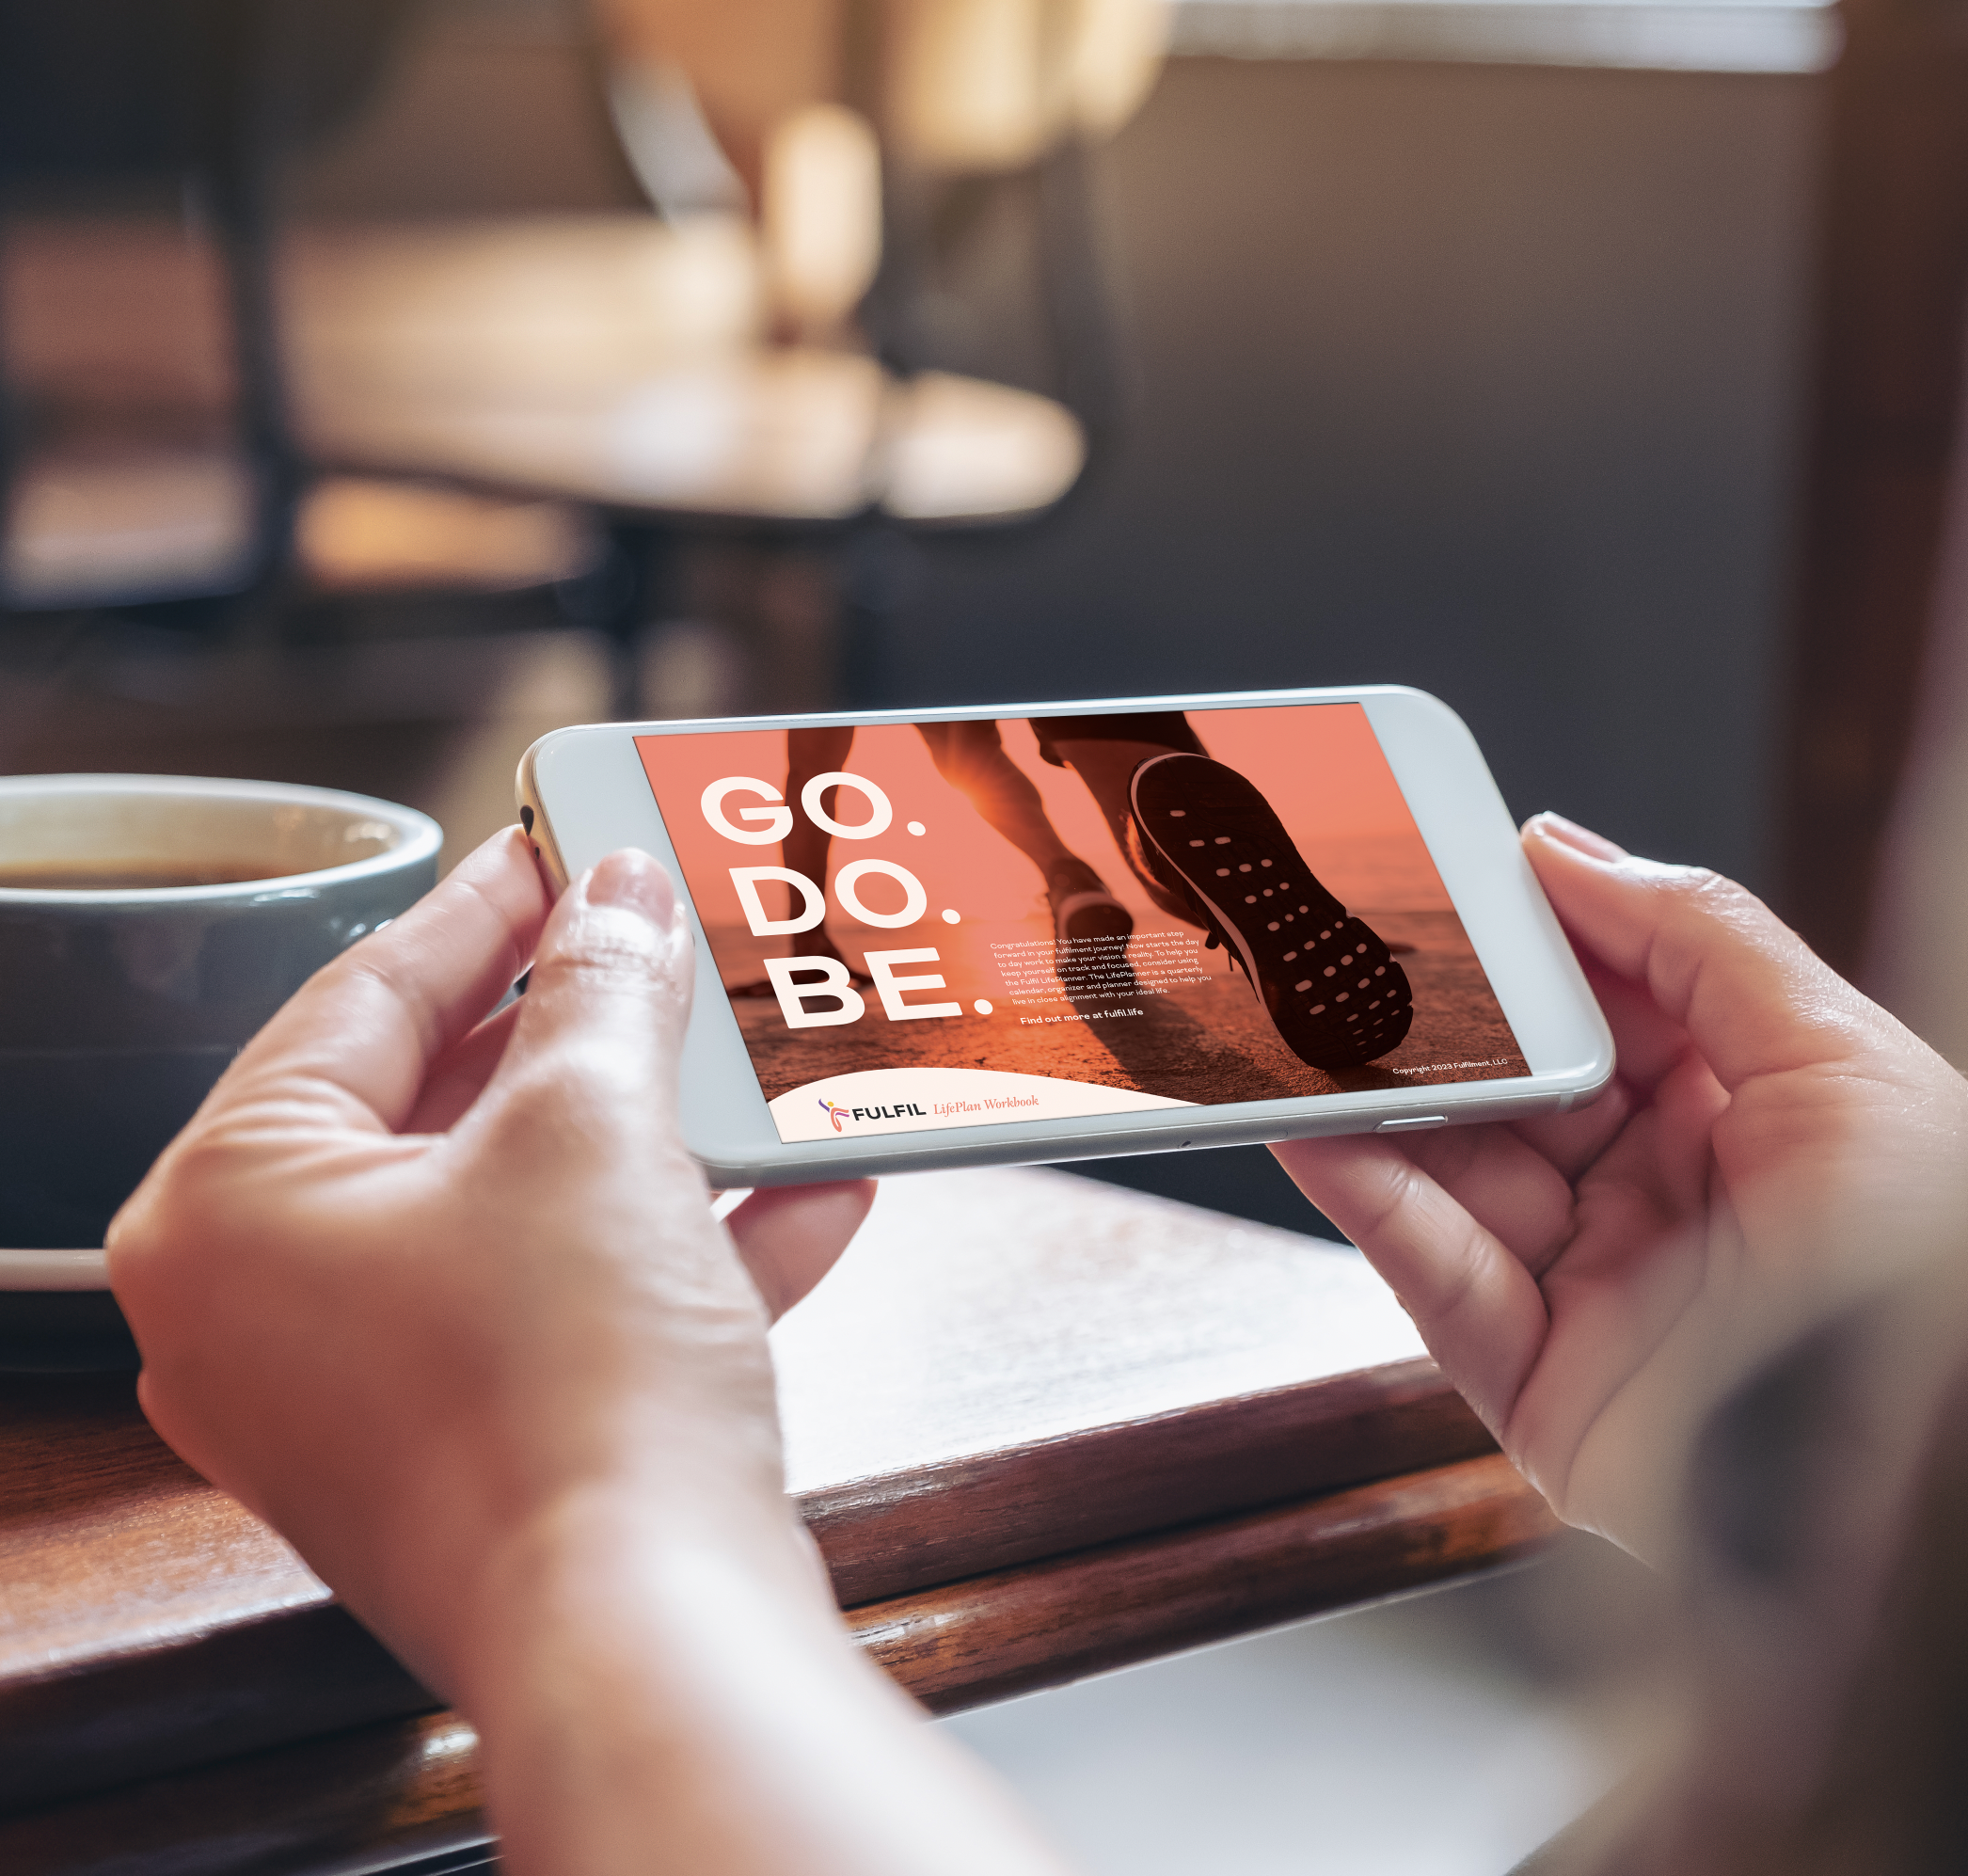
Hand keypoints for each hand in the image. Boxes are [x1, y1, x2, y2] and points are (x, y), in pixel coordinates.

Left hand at [108, 829, 873, 1699]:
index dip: (485, 905)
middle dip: (583, 1023)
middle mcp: (270, 1306)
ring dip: (651, 1132)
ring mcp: (370, 1389)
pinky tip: (801, 1192)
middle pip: (445, 1104)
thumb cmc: (564, 1396)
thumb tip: (618, 897)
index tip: (562, 840)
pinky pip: (571, 1302)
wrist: (650, 1635)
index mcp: (231, 1210)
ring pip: (524, 1207)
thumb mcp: (590, 1133)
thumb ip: (601, 990)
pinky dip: (675, 1244)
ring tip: (743, 1052)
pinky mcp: (475, 1444)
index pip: (363, 998)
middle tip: (656, 936)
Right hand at [1274, 815, 1967, 1561]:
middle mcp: (1664, 1204)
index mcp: (1750, 1120)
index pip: (1609, 1007)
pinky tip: (1316, 1130)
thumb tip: (1563, 849)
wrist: (1924, 1475)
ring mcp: (1593, 1294)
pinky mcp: (1533, 1387)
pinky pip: (1433, 1275)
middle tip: (1346, 948)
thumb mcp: (1843, 1061)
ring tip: (1297, 1029)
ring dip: (1371, 1102)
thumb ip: (1698, 938)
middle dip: (1433, 1021)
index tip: (1448, 878)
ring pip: (1453, 1175)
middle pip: (1514, 1089)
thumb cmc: (1934, 1276)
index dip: (1531, 944)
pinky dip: (1367, 1199)